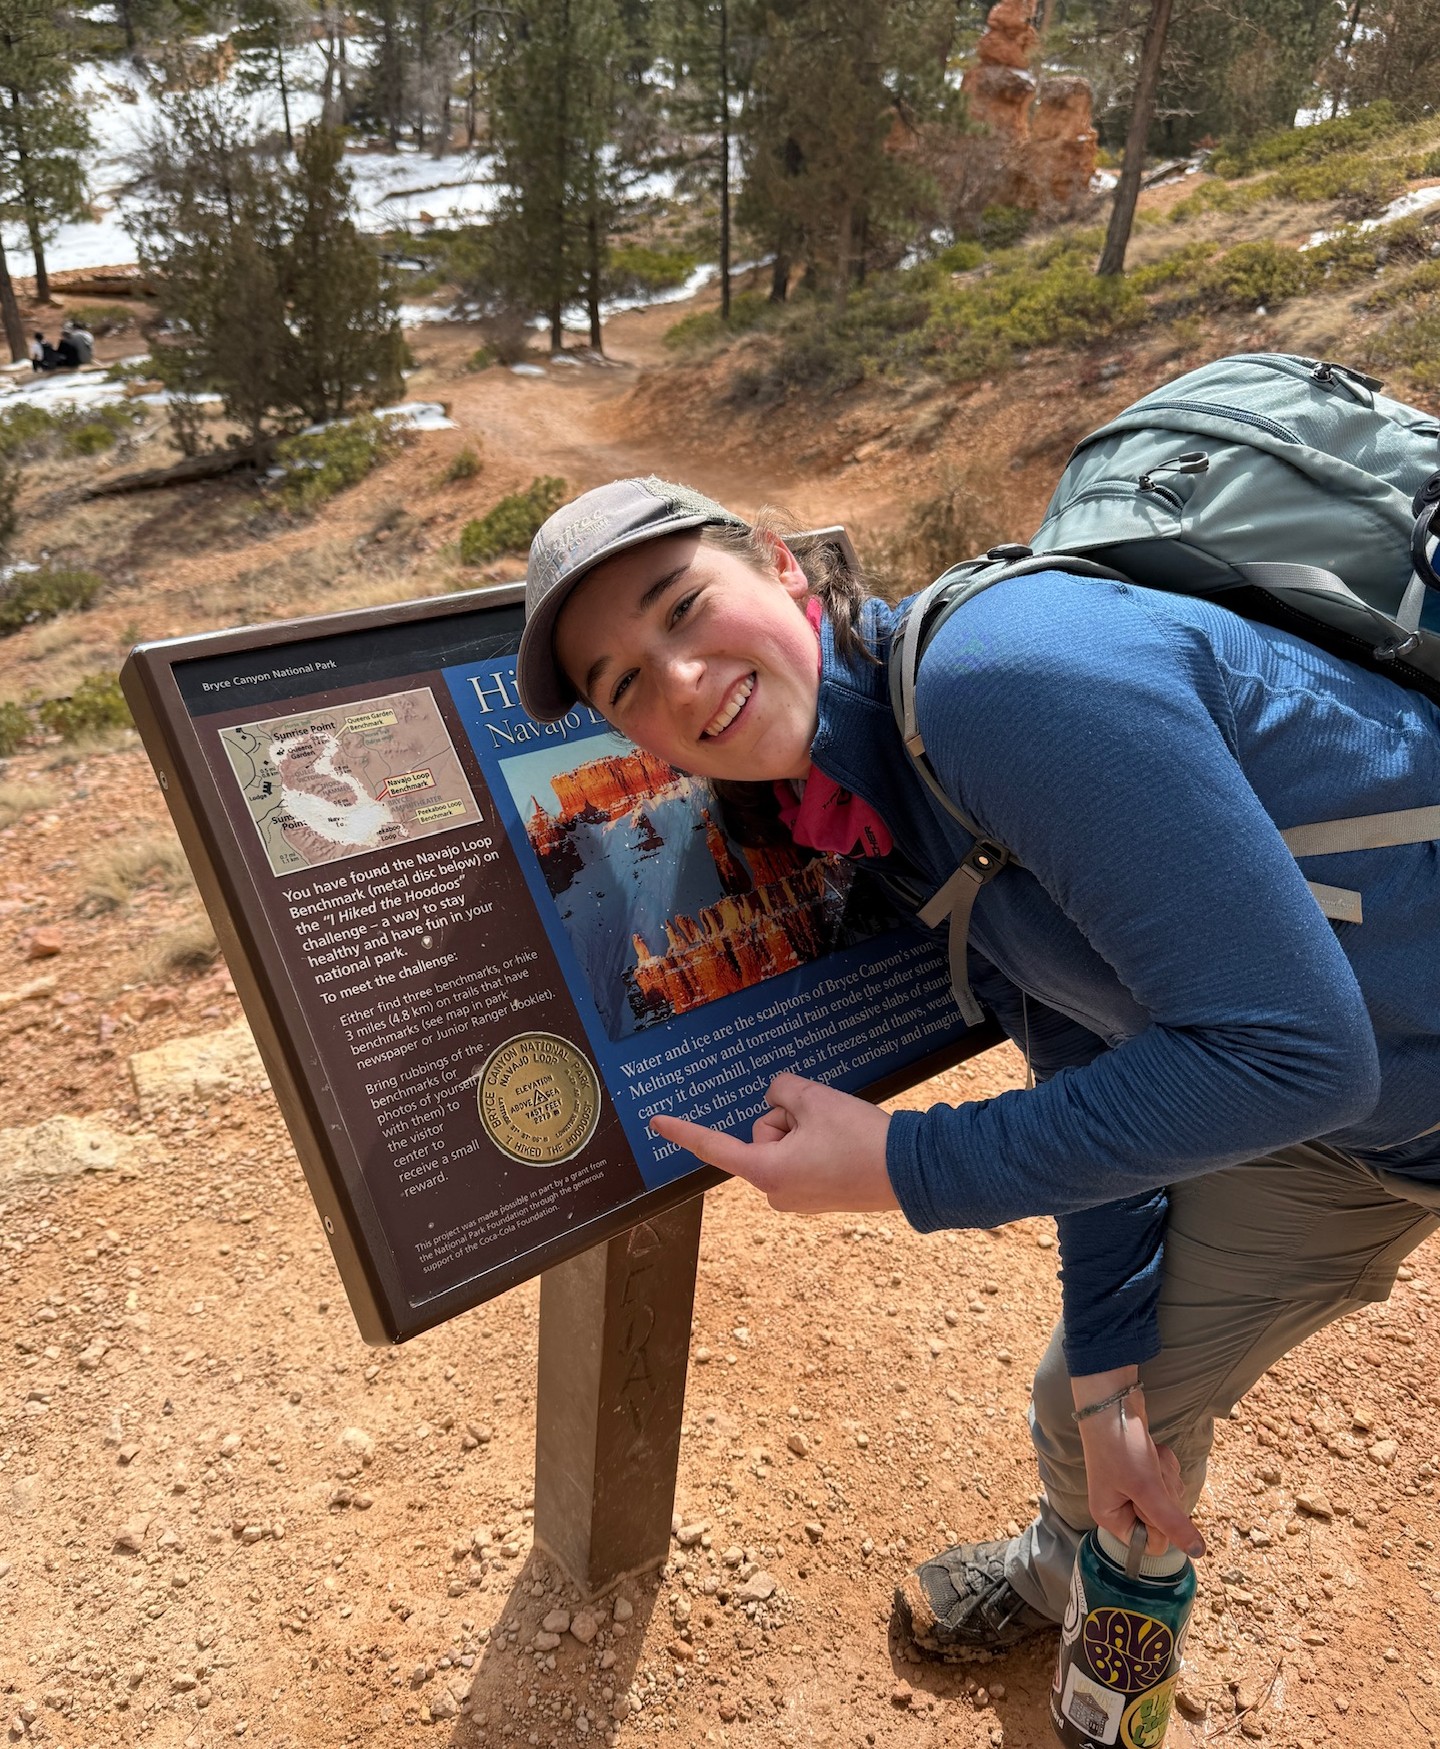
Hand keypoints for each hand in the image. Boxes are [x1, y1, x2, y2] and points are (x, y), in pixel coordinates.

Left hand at [649, 1072, 898, 1214]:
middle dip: (787, 1119)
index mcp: (767, 1171)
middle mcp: (776, 1192)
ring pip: (785, 1143)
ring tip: (840, 1135)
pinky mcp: (817, 1197)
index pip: (714, 1146)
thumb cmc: (860, 1138)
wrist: (910, 1172)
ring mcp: (797, 1198)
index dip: (684, 1131)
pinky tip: (845, 1145)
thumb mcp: (814, 1099)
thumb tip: (779, 1098)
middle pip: (763, 1134)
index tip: (656, 1123)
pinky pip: (802, 1157)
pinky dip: (818, 1144)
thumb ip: (782, 1090)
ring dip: (806, 1130)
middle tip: (823, 1122)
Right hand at [1073, 1376, 1204, 1559]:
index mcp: (1110, 1517)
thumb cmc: (1120, 1446)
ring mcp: (1132, 1486)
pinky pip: (1168, 1477)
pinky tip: (1153, 1450)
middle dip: (1165, 1494)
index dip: (1159, 1524)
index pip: (1149, 1543)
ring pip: (1169, 1496)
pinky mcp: (1143, 1469)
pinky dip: (1165, 1463)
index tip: (1152, 1500)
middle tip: (1151, 1473)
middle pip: (1163, 1519)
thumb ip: (1172, 1523)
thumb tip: (1198, 1552)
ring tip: (1149, 1458)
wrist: (1112, 1400)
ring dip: (1166, 1476)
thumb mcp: (1147, 1488)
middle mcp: (1120, 1505)